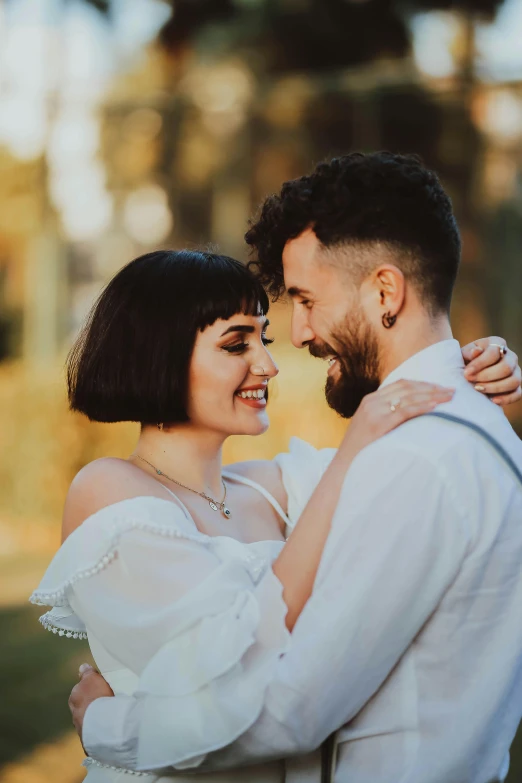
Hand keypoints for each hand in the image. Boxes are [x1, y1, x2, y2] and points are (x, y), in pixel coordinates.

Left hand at [69, 664, 113, 749]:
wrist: (102, 725)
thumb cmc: (97, 697)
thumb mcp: (93, 679)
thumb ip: (87, 673)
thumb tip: (82, 667)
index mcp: (74, 698)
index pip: (79, 691)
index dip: (88, 689)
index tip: (97, 689)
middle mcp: (74, 714)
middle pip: (82, 707)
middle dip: (90, 705)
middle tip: (103, 702)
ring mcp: (81, 729)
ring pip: (88, 720)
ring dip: (95, 718)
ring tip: (108, 716)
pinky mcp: (89, 742)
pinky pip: (95, 732)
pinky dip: (100, 729)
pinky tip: (108, 727)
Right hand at [340, 380, 454, 456]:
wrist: (344, 466)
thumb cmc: (361, 451)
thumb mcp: (371, 427)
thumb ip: (385, 416)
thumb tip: (410, 414)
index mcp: (370, 399)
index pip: (401, 384)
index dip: (423, 384)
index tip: (439, 387)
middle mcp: (371, 401)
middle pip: (407, 387)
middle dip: (432, 387)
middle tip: (451, 391)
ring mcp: (374, 411)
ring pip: (409, 396)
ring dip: (432, 395)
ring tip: (448, 397)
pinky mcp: (378, 424)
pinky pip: (405, 411)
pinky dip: (422, 407)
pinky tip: (435, 407)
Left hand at [462, 337, 520, 405]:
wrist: (468, 374)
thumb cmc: (465, 361)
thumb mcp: (463, 354)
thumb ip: (468, 353)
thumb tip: (476, 351)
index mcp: (497, 343)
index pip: (494, 353)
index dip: (480, 364)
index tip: (466, 373)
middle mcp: (510, 356)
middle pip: (506, 367)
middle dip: (487, 376)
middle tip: (470, 381)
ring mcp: (516, 372)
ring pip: (514, 381)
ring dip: (495, 387)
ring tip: (478, 389)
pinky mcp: (516, 386)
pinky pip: (517, 394)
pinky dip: (506, 398)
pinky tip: (492, 400)